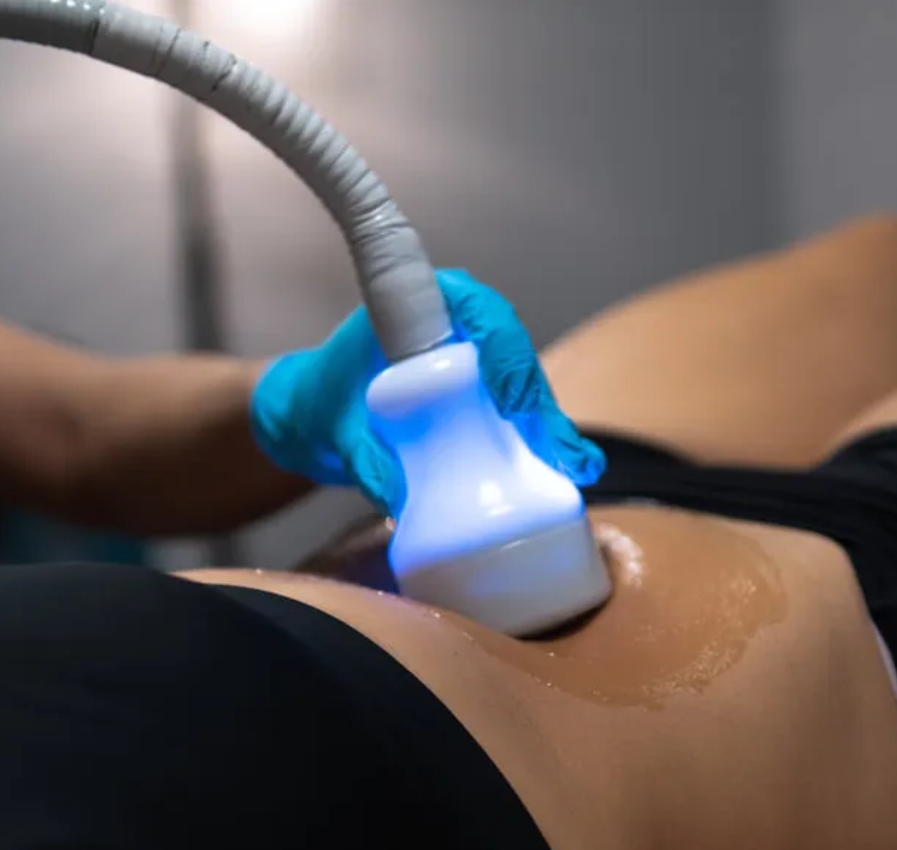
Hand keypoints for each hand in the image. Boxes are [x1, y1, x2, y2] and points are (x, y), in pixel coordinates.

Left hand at [250, 269, 605, 515]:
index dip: (506, 353)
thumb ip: (362, 458)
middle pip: (515, 357)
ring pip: (525, 387)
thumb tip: (397, 497)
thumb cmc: (325, 406)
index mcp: (424, 306)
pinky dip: (543, 440)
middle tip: (557, 450)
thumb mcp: (337, 432)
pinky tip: (572, 470)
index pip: (481, 315)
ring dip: (551, 426)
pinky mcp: (482, 400)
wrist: (319, 418)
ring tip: (576, 467)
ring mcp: (476, 366)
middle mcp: (460, 329)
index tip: (512, 402)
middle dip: (540, 403)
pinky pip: (520, 414)